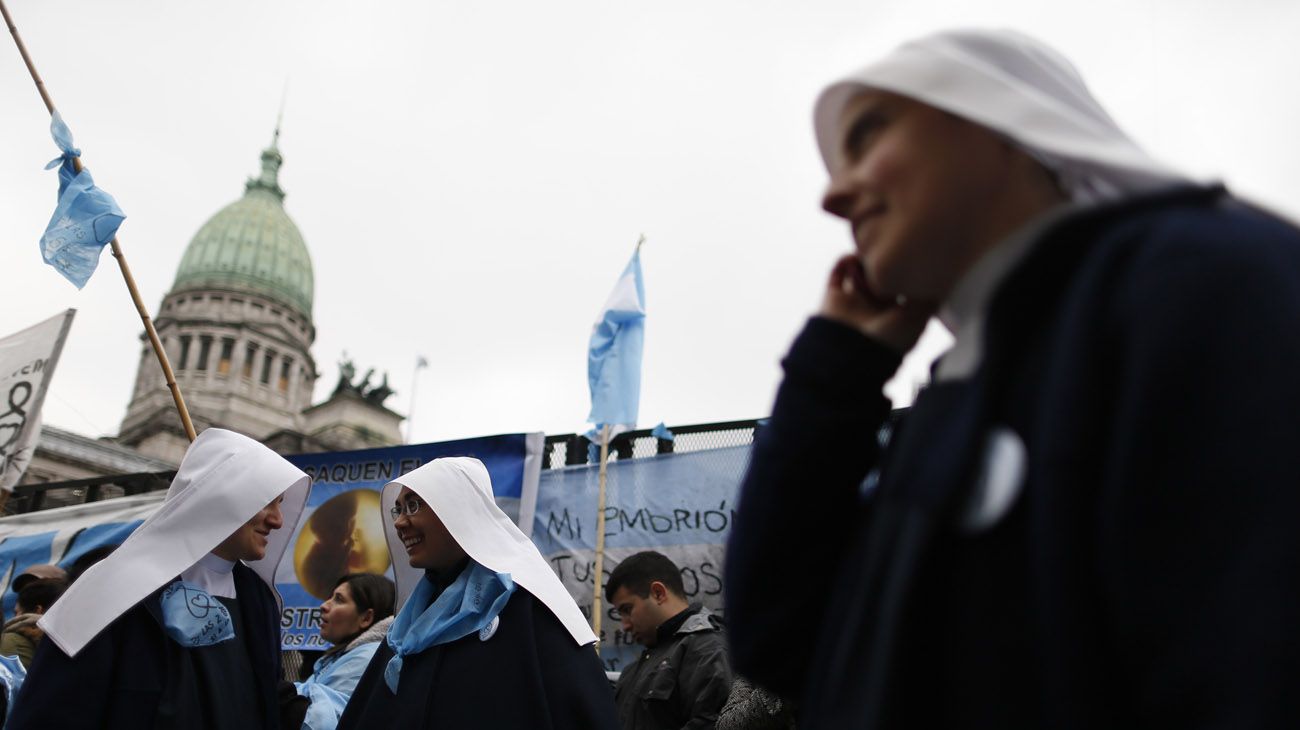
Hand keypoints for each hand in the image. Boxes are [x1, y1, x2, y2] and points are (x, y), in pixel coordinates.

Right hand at [819, 255, 935, 353]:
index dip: (908, 272)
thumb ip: (929, 296)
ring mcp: (855, 302)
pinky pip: (837, 272)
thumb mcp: (919, 317)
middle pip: (882, 277)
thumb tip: (935, 275)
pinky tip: (853, 257)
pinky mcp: (834, 297)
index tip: (915, 255)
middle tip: (892, 247)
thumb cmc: (889, 339)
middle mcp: (876, 308)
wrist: (851, 352)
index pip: (904, 287)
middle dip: (887, 262)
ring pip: (860, 272)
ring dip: (865, 260)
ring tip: (871, 251)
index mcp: (896, 315)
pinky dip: (844, 261)